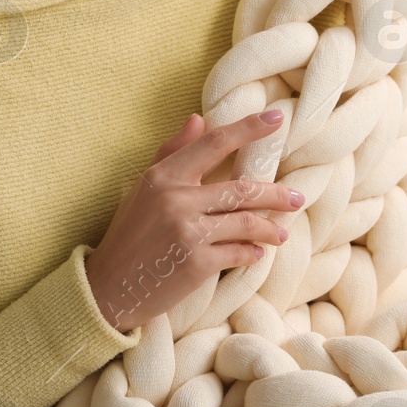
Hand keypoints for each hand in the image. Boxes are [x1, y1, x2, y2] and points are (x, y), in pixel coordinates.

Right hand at [85, 109, 306, 332]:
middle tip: (297, 198)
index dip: (248, 128)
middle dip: (276, 194)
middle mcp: (176, 200)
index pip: (213, 143)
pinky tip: (256, 254)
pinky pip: (238, 253)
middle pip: (242, 188)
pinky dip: (252, 254)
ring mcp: (187, 232)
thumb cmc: (129, 235)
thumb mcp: (143, 189)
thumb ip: (172, 153)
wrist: (109, 288)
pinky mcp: (196, 264)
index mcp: (163, 176)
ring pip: (246, 223)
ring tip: (279, 232)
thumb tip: (199, 119)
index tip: (276, 119)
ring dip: (269, 228)